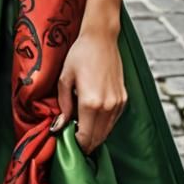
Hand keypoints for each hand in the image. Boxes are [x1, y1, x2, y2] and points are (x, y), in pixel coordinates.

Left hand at [53, 30, 126, 153]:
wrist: (101, 38)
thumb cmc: (80, 55)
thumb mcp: (65, 78)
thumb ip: (63, 105)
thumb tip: (59, 126)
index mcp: (90, 103)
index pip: (85, 137)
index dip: (75, 144)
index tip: (67, 142)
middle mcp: (107, 107)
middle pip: (97, 139)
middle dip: (85, 143)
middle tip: (73, 139)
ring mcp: (118, 103)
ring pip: (107, 132)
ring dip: (95, 135)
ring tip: (81, 128)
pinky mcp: (123, 99)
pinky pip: (113, 121)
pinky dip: (104, 125)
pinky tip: (93, 118)